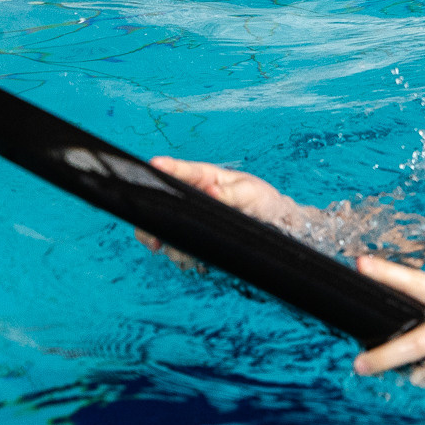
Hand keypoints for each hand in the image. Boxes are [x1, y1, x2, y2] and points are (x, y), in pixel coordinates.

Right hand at [133, 157, 309, 267]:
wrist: (273, 224)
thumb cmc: (260, 200)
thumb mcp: (250, 192)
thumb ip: (231, 193)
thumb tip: (212, 191)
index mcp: (203, 177)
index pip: (181, 170)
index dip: (166, 167)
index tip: (154, 164)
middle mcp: (190, 196)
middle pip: (161, 202)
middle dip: (151, 217)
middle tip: (153, 235)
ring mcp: (189, 217)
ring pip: (164, 229)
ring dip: (167, 243)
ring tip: (184, 255)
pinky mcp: (193, 237)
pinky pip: (177, 247)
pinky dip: (179, 255)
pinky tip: (190, 260)